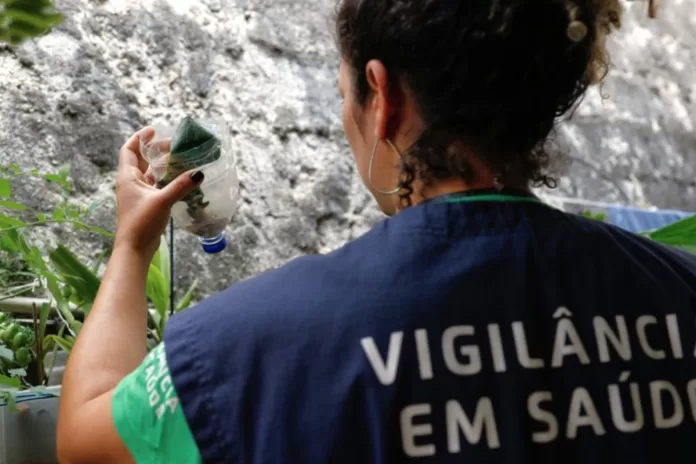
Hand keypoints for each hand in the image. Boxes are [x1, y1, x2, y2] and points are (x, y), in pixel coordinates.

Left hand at [114, 127, 203, 257]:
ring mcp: (138, 194)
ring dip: (161, 165)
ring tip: (178, 158)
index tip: (153, 130)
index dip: (140, 138)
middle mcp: (131, 183)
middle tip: (173, 145)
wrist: (135, 249)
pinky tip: (178, 179)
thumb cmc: (142, 223)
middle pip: (141, 159)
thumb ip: (181, 186)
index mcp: (128, 177)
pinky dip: (165, 179)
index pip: (129, 149)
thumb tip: (199, 172)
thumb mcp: (162, 201)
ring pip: (149, 173)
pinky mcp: (146, 204)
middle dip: (155, 150)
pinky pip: (155, 185)